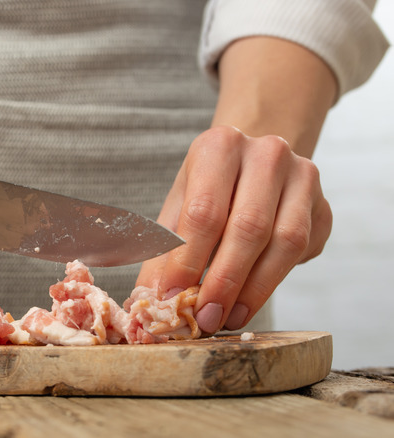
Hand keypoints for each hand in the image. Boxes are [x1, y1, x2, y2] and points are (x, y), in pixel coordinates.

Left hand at [136, 126, 331, 332]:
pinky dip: (275, 281)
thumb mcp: (177, 212)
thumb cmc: (208, 191)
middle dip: (225, 281)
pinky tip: (250, 300)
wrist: (252, 166)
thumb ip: (162, 255)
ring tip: (227, 318)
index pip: (204, 212)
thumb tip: (149, 303)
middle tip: (205, 318)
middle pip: (248, 227)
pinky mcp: (323, 205)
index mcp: (220, 147)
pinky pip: (303, 250)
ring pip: (285, 242)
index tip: (172, 299)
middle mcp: (266, 153)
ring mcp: (302, 176)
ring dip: (254, 289)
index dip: (188, 261)